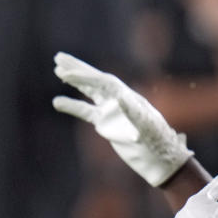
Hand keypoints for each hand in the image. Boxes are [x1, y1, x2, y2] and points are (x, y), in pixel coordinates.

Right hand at [52, 52, 193, 186]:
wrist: (160, 160)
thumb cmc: (157, 142)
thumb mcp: (146, 126)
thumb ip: (133, 112)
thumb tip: (119, 97)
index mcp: (129, 98)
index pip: (104, 82)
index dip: (85, 77)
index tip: (66, 74)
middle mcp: (120, 101)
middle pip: (96, 80)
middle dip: (78, 68)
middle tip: (59, 57)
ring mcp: (113, 112)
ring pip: (90, 92)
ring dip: (75, 82)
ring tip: (57, 71)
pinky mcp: (107, 124)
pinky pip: (86, 111)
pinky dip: (72, 105)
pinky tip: (57, 101)